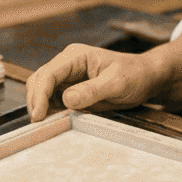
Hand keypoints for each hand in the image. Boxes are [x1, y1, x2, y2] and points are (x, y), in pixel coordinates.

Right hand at [25, 43, 166, 120]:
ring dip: (41, 107)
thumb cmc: (134, 75)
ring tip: (46, 125)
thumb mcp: (116, 83)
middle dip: (35, 101)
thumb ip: (92, 90)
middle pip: (39, 81)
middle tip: (39, 125)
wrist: (146, 78)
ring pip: (42, 92)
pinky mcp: (71, 90)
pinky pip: (53, 101)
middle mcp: (67, 65)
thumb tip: (66, 99)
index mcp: (75, 56)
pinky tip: (55, 122)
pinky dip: (50, 112)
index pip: (48, 74)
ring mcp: (68, 78)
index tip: (38, 115)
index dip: (40, 94)